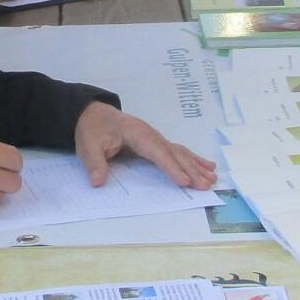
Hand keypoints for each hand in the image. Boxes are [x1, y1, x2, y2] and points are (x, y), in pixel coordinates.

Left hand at [73, 102, 217, 189]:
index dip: (171, 167)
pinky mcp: (156, 143)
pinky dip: (193, 159)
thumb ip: (94, 163)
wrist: (93, 114)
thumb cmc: (93, 130)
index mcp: (137, 133)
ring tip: (212, 179)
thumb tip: (98, 181)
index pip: (157, 151)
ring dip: (197, 166)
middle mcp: (151, 134)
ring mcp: (156, 137)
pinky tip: (208, 167)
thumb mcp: (87, 146)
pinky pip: (178, 151)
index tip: (184, 181)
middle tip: (205, 185)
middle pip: (174, 152)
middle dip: (191, 169)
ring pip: (180, 152)